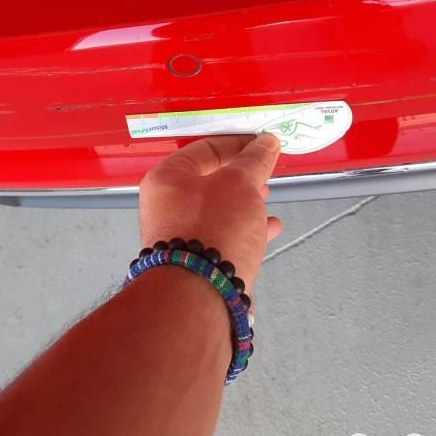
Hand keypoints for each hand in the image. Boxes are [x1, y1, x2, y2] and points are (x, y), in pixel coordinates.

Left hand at [139, 134, 281, 293]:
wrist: (200, 293)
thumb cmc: (212, 230)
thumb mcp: (239, 184)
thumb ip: (254, 161)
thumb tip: (266, 143)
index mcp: (167, 178)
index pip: (205, 148)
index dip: (237, 142)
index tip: (262, 143)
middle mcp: (166, 205)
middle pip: (208, 180)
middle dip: (240, 174)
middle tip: (265, 168)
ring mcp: (179, 235)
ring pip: (216, 209)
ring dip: (244, 201)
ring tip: (266, 195)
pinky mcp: (195, 260)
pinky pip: (222, 235)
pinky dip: (245, 228)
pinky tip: (268, 228)